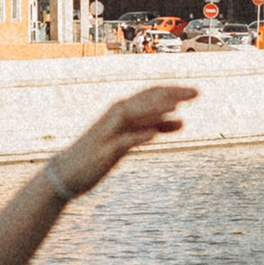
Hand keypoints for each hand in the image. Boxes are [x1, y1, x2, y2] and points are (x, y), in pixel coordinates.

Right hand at [51, 80, 196, 200]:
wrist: (66, 173)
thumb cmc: (100, 154)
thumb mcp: (132, 138)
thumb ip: (154, 127)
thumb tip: (182, 120)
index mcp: (121, 111)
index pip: (150, 94)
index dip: (172, 91)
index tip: (195, 93)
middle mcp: (114, 117)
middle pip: (144, 100)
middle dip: (170, 95)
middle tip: (196, 93)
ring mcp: (108, 133)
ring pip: (133, 114)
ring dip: (155, 110)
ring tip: (178, 107)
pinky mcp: (103, 152)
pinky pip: (122, 141)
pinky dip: (138, 135)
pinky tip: (155, 134)